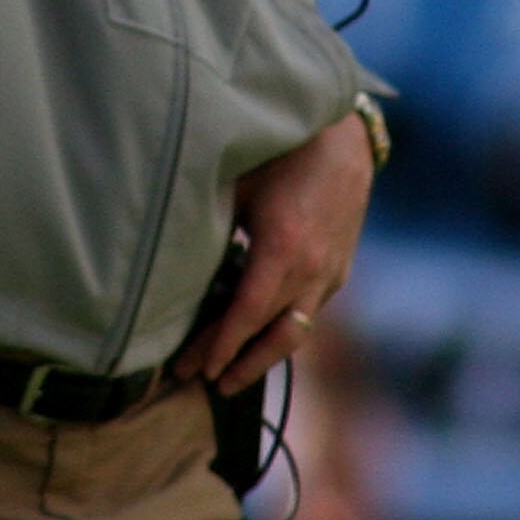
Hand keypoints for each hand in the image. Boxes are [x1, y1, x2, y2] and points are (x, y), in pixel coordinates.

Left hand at [173, 110, 376, 395]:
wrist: (345, 137)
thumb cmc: (280, 150)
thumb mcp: (237, 182)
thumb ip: (210, 224)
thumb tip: (173, 260)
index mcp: (283, 249)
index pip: (247, 314)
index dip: (222, 345)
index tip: (198, 368)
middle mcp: (313, 270)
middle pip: (273, 335)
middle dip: (238, 363)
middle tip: (203, 383)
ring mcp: (331, 272)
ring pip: (296, 331)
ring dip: (263, 356)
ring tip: (230, 375)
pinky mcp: (339, 269)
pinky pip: (308, 311)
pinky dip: (281, 329)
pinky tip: (258, 335)